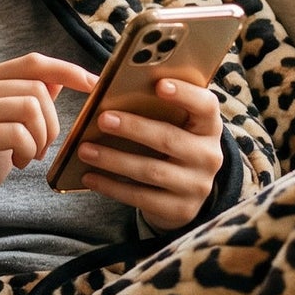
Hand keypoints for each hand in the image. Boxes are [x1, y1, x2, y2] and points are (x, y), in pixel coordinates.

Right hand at [0, 53, 97, 249]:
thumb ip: (26, 102)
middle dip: (52, 122)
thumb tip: (59, 79)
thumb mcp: (7, 129)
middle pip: (37, 88)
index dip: (67, 70)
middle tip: (42, 148)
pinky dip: (28, 151)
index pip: (32, 62)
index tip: (94, 84)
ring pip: (30, 107)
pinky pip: (18, 133)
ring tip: (30, 156)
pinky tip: (19, 163)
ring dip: (41, 138)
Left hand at [77, 77, 223, 232]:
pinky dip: (111, 186)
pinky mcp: (180, 210)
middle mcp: (209, 156)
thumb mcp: (174, 127)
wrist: (183, 195)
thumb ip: (154, 109)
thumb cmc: (170, 147)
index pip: (206, 106)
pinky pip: (141, 198)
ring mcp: (197, 186)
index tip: (159, 84)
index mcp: (209, 127)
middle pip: (169, 139)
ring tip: (85, 150)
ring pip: (151, 171)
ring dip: (114, 159)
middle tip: (103, 119)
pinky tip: (90, 177)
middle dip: (134, 128)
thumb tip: (109, 90)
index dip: (185, 94)